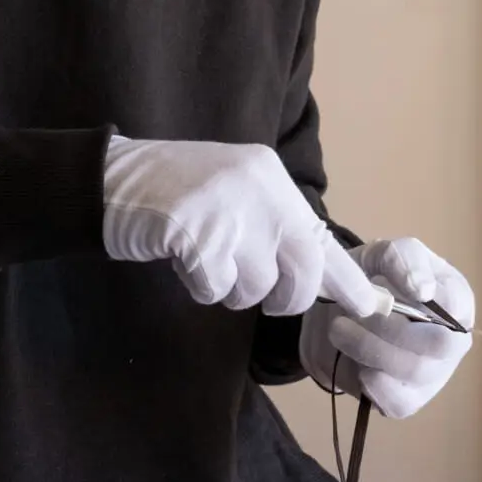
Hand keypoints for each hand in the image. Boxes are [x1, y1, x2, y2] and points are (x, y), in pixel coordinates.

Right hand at [101, 137, 377, 315]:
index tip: (371, 306)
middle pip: (301, 270)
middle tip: (257, 291)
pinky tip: (181, 257)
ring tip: (204, 257)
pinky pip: (215, 288)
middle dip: (285, 297)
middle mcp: (258, 187)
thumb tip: (317, 275)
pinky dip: (199, 286)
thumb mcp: (234, 194)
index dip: (345, 278)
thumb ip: (272, 225)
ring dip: (230, 287)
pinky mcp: (196, 234)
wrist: (109, 178)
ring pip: (256, 286)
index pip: (320, 235)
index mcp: (270, 175)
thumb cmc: (173, 194)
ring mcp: (228, 209)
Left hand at [299, 237, 475, 417]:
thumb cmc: (371, 279)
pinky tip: (352, 360)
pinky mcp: (408, 400)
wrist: (335, 315)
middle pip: (439, 345)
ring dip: (370, 349)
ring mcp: (434, 376)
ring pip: (414, 372)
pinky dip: (369, 381)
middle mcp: (453, 342)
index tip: (383, 287)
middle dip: (390, 328)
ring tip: (339, 329)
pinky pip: (397, 402)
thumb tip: (424, 290)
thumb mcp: (382, 255)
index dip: (422, 299)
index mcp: (456, 300)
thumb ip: (405, 259)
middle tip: (353, 313)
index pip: (455, 304)